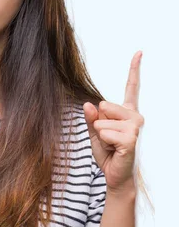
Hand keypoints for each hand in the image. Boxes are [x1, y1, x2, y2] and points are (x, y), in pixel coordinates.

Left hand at [83, 51, 144, 191]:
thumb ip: (91, 118)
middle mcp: (135, 116)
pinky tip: (114, 150)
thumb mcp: (94, 132)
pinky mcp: (131, 138)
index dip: (134, 69)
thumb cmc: (107, 152)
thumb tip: (89, 104)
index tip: (139, 52)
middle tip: (107, 138)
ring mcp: (135, 127)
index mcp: (126, 112)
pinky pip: (105, 133)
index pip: (131, 87)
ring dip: (100, 135)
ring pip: (101, 121)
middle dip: (98, 123)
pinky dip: (103, 142)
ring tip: (111, 145)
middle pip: (104, 105)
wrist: (114, 174)